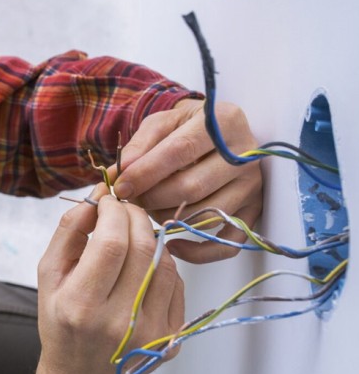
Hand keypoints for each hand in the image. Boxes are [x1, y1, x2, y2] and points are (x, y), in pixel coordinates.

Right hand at [22, 184, 183, 373]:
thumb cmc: (60, 322)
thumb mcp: (48, 276)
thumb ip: (68, 231)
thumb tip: (97, 197)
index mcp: (80, 306)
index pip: (111, 242)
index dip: (114, 211)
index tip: (108, 199)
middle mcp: (119, 322)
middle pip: (143, 247)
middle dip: (134, 216)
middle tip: (123, 210)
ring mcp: (151, 333)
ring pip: (165, 262)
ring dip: (151, 238)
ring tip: (132, 238)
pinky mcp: (172, 339)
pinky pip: (176, 284)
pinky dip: (162, 265)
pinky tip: (142, 269)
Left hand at [111, 98, 262, 263]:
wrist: (217, 133)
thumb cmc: (185, 128)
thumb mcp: (161, 124)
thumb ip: (138, 146)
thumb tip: (118, 175)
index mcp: (225, 122)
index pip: (180, 151)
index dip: (145, 172)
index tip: (121, 186)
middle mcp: (247, 155)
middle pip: (192, 187)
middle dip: (153, 198)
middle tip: (132, 199)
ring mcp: (253, 186)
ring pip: (205, 216)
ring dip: (168, 220)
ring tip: (150, 209)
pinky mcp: (254, 212)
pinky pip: (228, 244)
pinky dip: (198, 252)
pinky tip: (173, 243)